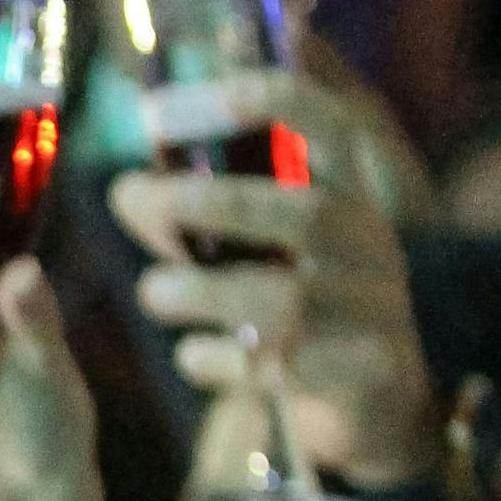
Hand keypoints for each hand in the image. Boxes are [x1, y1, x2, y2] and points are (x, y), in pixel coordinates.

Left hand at [110, 75, 440, 488]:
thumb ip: (198, 219)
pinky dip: (225, 362)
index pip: (329, 124)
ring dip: (207, 292)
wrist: (373, 401)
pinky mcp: (365, 375)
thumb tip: (125, 189)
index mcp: (349, 193)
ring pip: (290, 302)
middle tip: (136, 194)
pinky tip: (191, 357)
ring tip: (152, 291)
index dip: (266, 98)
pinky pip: (286, 370)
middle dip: (218, 202)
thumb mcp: (255, 250)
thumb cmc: (297, 305)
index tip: (180, 101)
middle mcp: (370, 243)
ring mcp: (376, 311)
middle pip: (307, 214)